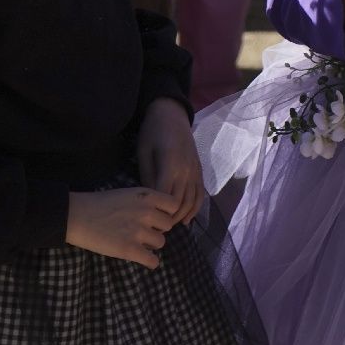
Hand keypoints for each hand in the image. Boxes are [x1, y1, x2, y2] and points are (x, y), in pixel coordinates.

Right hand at [66, 187, 180, 267]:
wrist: (76, 215)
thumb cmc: (99, 204)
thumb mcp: (127, 193)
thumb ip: (145, 202)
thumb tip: (161, 217)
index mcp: (146, 196)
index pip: (174, 205)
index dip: (167, 212)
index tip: (157, 217)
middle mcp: (146, 212)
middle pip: (168, 226)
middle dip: (157, 229)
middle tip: (143, 232)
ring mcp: (138, 231)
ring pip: (160, 243)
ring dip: (151, 245)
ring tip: (137, 243)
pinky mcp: (129, 249)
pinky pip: (152, 261)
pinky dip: (150, 262)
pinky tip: (143, 259)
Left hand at [136, 97, 201, 224]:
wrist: (172, 114)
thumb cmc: (153, 132)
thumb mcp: (143, 153)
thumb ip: (147, 176)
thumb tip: (149, 200)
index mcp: (171, 165)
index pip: (166, 197)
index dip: (158, 213)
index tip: (148, 223)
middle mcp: (187, 171)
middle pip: (180, 202)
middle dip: (169, 219)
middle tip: (156, 230)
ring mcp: (196, 171)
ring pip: (192, 201)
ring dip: (182, 216)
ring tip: (170, 226)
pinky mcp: (199, 170)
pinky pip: (200, 194)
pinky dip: (195, 208)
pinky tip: (187, 219)